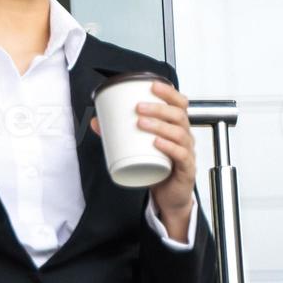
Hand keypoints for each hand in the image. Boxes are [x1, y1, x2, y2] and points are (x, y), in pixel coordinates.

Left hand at [91, 80, 196, 240]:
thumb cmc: (158, 168)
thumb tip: (96, 122)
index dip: (169, 93)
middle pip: (179, 116)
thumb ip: (119, 134)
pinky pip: (181, 155)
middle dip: (159, 108)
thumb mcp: (139, 148)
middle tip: (138, 107)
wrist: (169, 197)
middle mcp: (185, 137)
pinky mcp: (186, 169)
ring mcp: (187, 153)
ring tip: (141, 123)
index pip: (180, 104)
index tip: (152, 85)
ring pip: (179, 134)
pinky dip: (169, 147)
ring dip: (160, 126)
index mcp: (177, 127)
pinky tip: (157, 143)